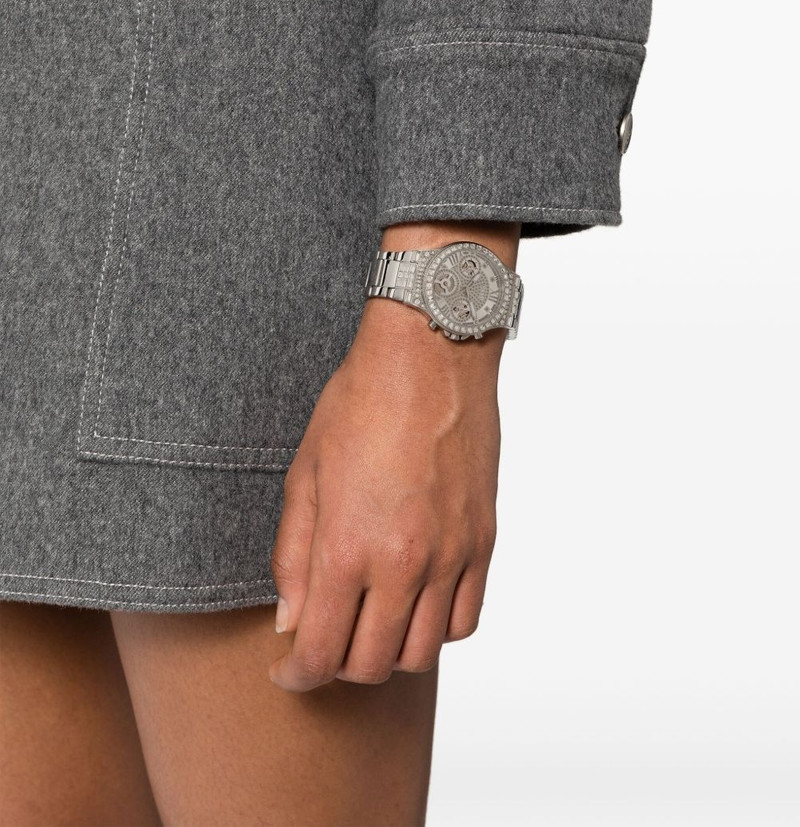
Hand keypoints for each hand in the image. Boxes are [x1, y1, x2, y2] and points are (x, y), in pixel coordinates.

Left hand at [267, 271, 509, 691]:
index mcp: (349, 547)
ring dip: (388, 654)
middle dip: (337, 668)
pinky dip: (436, 629)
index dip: (297, 676)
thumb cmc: (358, 403)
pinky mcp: (483, 542)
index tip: (288, 672)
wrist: (430, 357)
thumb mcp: (305, 473)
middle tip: (324, 643)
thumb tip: (292, 620)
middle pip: (371, 665)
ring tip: (369, 624)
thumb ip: (294, 555)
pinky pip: (466, 619)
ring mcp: (452, 555)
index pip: (322, 653)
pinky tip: (415, 603)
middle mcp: (405, 562)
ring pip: (423, 654)